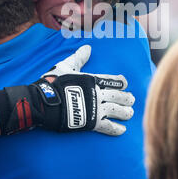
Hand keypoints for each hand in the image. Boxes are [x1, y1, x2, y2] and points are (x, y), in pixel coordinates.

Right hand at [0, 46, 134, 136]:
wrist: (45, 102)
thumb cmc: (54, 83)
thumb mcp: (66, 66)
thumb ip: (78, 58)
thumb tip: (88, 47)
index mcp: (93, 80)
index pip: (112, 81)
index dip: (120, 82)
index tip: (126, 84)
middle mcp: (97, 94)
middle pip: (118, 96)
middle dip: (127, 98)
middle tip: (132, 99)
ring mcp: (96, 109)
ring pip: (117, 110)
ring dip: (125, 112)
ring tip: (130, 113)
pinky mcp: (92, 123)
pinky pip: (108, 127)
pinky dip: (116, 129)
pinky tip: (122, 130)